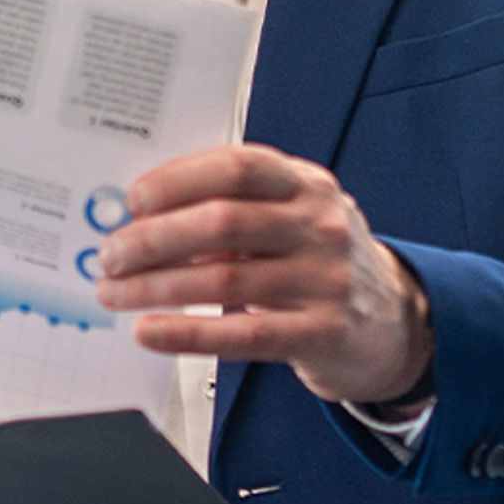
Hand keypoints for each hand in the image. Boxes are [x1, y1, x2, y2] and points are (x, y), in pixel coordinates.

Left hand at [98, 142, 433, 409]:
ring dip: (155, 288)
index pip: (237, 167)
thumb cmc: (319, 262)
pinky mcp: (321, 333)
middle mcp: (319, 226)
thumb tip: (143, 219)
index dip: (177, 180)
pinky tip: (149, 332)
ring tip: (115, 294)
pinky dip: (186, 333)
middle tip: (110, 254)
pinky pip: (241, 336)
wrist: (392, 322)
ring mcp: (324, 280)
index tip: (133, 200)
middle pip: (222, 223)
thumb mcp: (294, 218)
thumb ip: (236, 208)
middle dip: (153, 239)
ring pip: (223, 281)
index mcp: (306, 184)